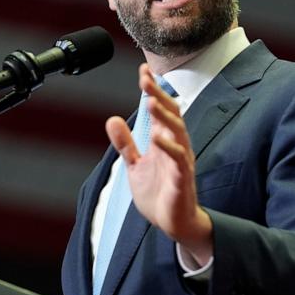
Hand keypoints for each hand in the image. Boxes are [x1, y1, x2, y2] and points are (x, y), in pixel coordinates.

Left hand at [105, 64, 212, 264]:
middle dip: (158, 95)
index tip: (142, 70)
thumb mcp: (135, 166)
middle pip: (170, 114)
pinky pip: (179, 158)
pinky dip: (169, 147)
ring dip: (165, 116)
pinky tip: (158, 137)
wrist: (172, 224)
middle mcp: (175, 145)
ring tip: (151, 101)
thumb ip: (125, 144)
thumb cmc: (158, 193)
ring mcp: (180, 161)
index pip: (159, 109)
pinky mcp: (182, 178)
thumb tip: (112, 120)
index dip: (152, 90)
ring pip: (177, 132)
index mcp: (164, 141)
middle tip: (145, 79)